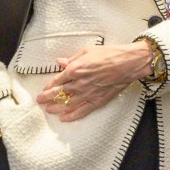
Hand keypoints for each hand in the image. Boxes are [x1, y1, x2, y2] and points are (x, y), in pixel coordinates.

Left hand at [36, 41, 153, 121]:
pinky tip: (64, 118)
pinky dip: (71, 116)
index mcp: (75, 69)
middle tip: (40, 101)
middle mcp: (79, 83)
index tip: (44, 89)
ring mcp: (87, 94)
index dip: (48, 86)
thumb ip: (72, 58)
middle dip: (47, 98)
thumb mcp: (88, 51)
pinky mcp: (97, 101)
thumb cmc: (110, 54)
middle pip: (58, 93)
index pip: (56, 80)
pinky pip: (82, 111)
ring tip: (49, 110)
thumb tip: (60, 61)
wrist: (129, 63)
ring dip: (56, 107)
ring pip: (67, 104)